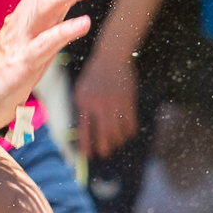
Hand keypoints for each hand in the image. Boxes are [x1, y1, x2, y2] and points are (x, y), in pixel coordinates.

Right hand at [0, 0, 110, 128]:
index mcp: (33, 7)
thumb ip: (58, 7)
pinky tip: (85, 23)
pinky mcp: (23, 60)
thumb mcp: (39, 28)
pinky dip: (65, 31)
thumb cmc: (13, 59)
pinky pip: (46, 44)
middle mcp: (28, 15)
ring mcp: (24, 36)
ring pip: (47, 6)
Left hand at [74, 42, 137, 158]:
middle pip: (102, 135)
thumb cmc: (94, 75)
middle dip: (103, 148)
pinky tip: (127, 134)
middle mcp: (98, 105)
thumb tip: (85, 133)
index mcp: (84, 102)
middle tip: (104, 154)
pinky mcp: (128, 102)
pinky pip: (130, 124)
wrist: (111, 57)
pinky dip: (129, 132)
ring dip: (117, 141)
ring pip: (117, 132)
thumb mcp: (81, 90)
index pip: (84, 130)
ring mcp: (114, 104)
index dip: (86, 145)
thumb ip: (82, 109)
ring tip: (116, 143)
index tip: (87, 155)